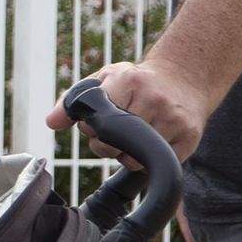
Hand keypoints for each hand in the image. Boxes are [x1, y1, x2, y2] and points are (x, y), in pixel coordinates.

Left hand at [47, 58, 211, 167]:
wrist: (186, 77)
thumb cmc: (138, 81)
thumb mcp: (104, 79)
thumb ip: (72, 100)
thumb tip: (51, 122)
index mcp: (128, 81)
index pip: (98, 120)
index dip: (91, 130)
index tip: (95, 126)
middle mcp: (154, 98)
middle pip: (114, 143)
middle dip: (106, 144)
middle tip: (114, 134)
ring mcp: (174, 118)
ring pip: (135, 158)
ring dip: (126, 155)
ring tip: (132, 137)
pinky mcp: (191, 137)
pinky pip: (156, 164)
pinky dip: (146, 161)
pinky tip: (148, 144)